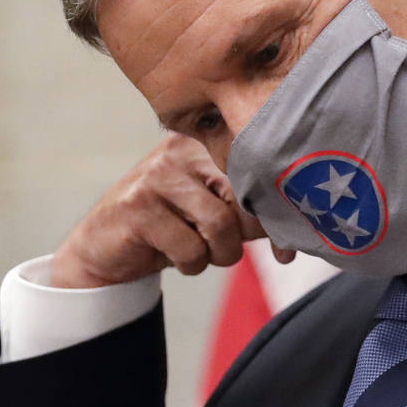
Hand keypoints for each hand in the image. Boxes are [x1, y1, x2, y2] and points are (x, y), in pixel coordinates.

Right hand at [48, 133, 295, 287]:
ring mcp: (158, 175)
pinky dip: (189, 264)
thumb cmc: (172, 227)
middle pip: (247, 196)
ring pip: (221, 225)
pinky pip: (191, 248)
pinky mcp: (137, 205)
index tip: (286, 252)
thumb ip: (253, 213)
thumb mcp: (216, 213)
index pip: (260, 174)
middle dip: (247, 237)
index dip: (278, 217)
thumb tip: (300, 232)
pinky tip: (171, 254)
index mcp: (208, 143)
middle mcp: (183, 149)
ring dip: (217, 255)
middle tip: (227, 251)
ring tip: (197, 251)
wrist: (106, 245)